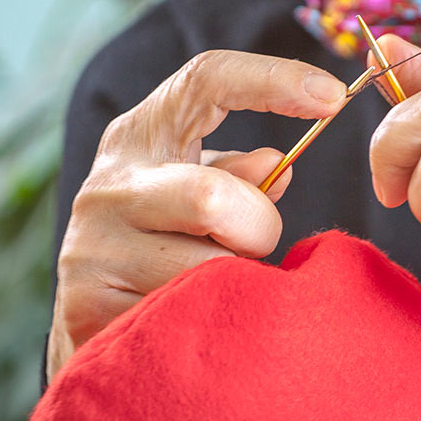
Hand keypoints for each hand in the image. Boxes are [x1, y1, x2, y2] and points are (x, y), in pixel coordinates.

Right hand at [47, 50, 347, 379]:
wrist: (89, 341)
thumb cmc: (163, 251)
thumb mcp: (196, 199)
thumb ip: (238, 178)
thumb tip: (273, 166)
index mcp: (139, 138)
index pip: (204, 80)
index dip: (273, 79)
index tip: (332, 96)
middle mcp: (108, 184)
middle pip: (213, 196)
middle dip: (256, 230)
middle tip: (250, 250)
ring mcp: (91, 246)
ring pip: (209, 268)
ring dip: (235, 285)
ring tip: (213, 292)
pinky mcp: (88, 307)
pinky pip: (189, 314)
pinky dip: (211, 322)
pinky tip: (191, 323)